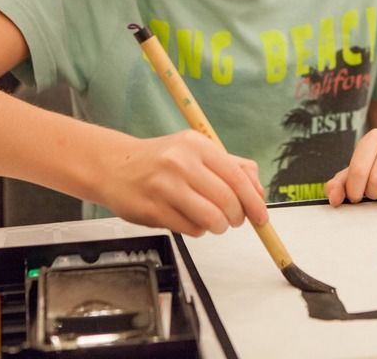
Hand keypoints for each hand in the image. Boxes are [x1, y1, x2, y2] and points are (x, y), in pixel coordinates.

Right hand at [101, 130, 267, 235]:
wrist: (114, 166)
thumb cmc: (161, 161)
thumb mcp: (197, 151)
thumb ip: (232, 167)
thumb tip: (259, 192)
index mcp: (196, 145)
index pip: (237, 178)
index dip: (254, 202)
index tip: (262, 217)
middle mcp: (180, 163)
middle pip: (227, 200)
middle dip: (237, 217)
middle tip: (235, 220)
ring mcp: (164, 187)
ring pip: (210, 218)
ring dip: (219, 226)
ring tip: (214, 221)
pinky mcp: (152, 210)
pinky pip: (190, 229)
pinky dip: (198, 230)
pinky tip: (190, 220)